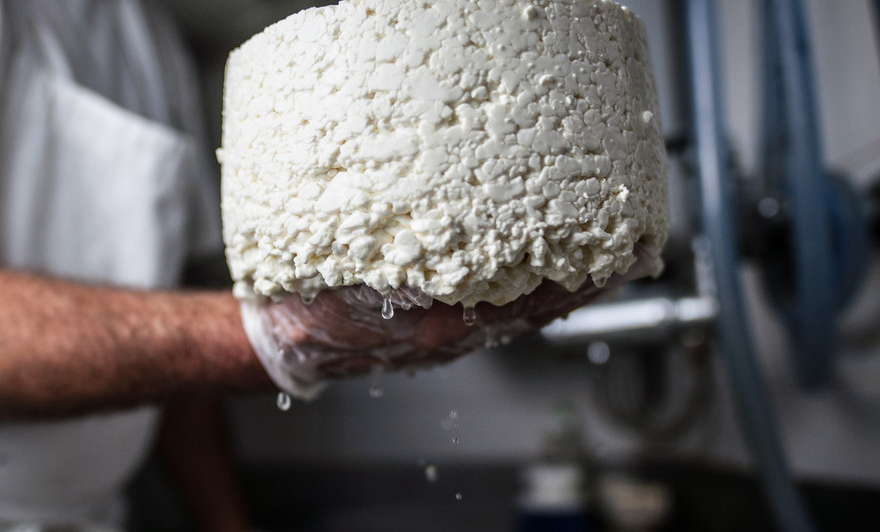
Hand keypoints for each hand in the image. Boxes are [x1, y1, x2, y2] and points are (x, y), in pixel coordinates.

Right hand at [241, 243, 660, 398]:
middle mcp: (455, 331)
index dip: (582, 279)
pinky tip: (539, 270)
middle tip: (632, 252)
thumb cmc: (311, 308)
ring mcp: (449, 332)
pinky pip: (496, 309)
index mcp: (443, 322)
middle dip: (586, 279)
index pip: (532, 301)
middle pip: (539, 306)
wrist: (286, 342)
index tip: (622, 257)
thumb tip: (470, 236)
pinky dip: (529, 290)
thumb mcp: (356, 275)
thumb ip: (411, 262)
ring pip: (521, 309)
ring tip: (602, 257)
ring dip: (564, 284)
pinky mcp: (436, 326)